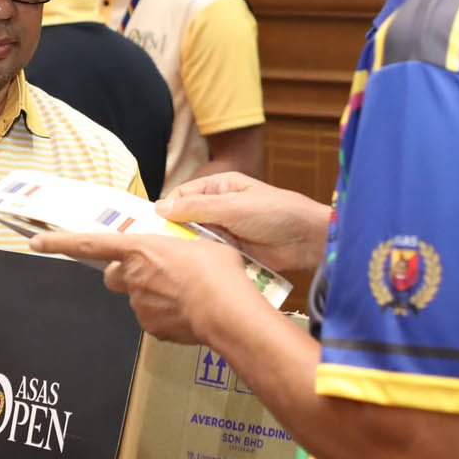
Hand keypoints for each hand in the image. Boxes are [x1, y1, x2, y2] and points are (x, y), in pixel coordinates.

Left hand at [30, 231, 253, 343]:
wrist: (226, 313)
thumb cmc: (218, 273)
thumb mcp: (200, 244)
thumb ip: (178, 248)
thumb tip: (178, 256)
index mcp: (141, 249)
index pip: (90, 244)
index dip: (60, 242)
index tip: (36, 243)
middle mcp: (133, 277)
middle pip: (114, 275)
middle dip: (125, 273)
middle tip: (152, 271)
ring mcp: (139, 305)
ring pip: (137, 298)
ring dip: (154, 294)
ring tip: (187, 293)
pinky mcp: (151, 328)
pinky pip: (153, 318)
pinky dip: (166, 314)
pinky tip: (189, 311)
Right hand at [156, 173, 331, 276]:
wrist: (308, 240)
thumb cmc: (276, 213)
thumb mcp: (233, 206)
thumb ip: (197, 207)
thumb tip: (160, 208)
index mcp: (219, 187)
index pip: (181, 196)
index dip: (165, 210)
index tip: (151, 228)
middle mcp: (219, 207)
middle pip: (186, 219)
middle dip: (173, 232)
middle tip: (156, 249)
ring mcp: (226, 231)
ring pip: (196, 240)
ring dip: (187, 249)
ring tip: (169, 262)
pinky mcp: (232, 252)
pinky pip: (210, 255)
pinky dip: (201, 261)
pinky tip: (189, 271)